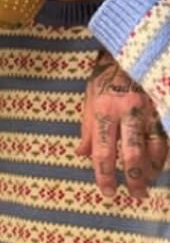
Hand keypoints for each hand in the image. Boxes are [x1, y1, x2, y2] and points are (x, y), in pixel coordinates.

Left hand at [78, 53, 167, 198]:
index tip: (108, 193)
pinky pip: (165, 136)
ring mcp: (149, 109)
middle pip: (132, 155)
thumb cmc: (106, 74)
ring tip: (148, 183)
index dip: (105, 176)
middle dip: (133, 180)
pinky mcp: (162, 105)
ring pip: (155, 149)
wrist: (131, 47)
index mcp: (103, 110)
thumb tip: (81, 154)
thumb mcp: (89, 97)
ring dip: (152, 171)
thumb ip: (87, 128)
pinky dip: (163, 155)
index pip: (103, 153)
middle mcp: (127, 111)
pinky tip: (159, 165)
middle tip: (135, 195)